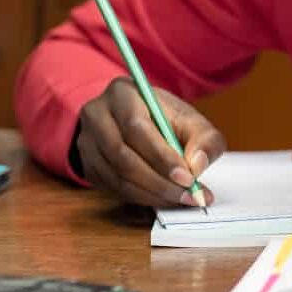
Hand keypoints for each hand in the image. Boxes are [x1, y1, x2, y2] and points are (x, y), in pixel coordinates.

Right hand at [76, 77, 225, 207]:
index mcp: (122, 92)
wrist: (139, 120)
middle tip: (189, 195)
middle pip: (123, 155)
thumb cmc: (167, 119)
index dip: (162, 156)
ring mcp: (87, 142)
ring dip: (152, 194)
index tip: (188, 178)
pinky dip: (140, 199)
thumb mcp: (192, 120)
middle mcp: (97, 115)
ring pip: (116, 176)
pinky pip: (112, 189)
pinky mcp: (87, 165)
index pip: (137, 127)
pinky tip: (163, 199)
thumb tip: (198, 165)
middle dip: (159, 181)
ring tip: (180, 199)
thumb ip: (204, 139)